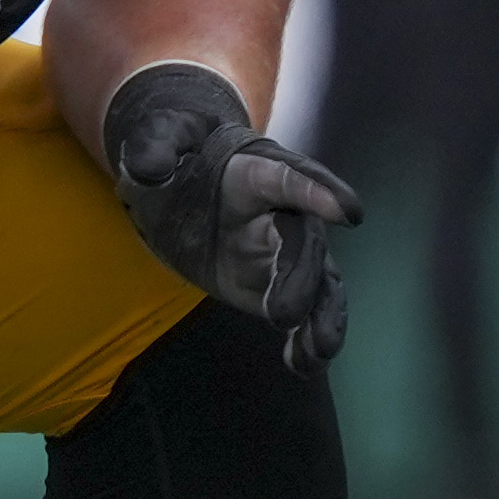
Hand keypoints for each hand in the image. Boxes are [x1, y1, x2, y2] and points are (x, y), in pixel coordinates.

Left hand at [103, 62, 358, 367]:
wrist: (186, 176)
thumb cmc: (180, 151)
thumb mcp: (160, 136)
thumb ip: (153, 145)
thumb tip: (148, 170)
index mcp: (257, 169)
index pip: (290, 179)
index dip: (318, 193)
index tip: (349, 212)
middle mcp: (284, 210)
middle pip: (305, 241)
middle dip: (302, 277)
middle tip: (282, 315)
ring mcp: (287, 249)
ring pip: (319, 281)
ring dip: (322, 316)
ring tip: (317, 351)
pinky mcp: (280, 282)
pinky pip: (306, 311)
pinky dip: (307, 337)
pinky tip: (300, 363)